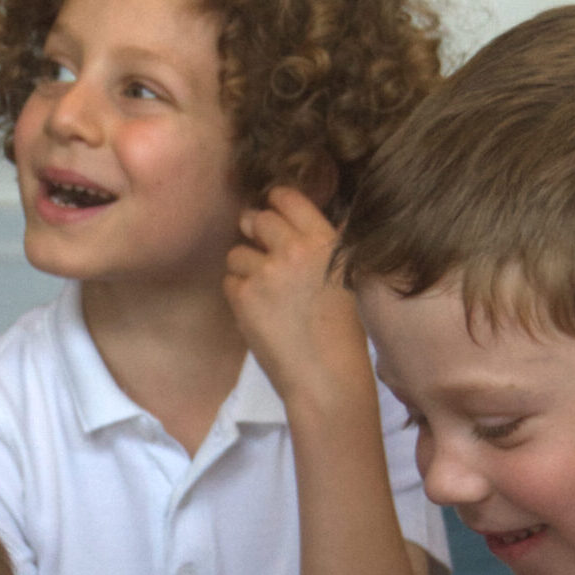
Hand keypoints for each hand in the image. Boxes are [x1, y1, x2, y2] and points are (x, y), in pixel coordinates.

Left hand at [225, 187, 371, 408]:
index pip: (290, 199)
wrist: (325, 375)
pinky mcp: (244, 296)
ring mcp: (266, 271)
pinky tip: (256, 310)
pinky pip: (229, 280)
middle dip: (253, 229)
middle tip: (258, 246)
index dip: (275, 201)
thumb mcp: (346, 278)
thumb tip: (301, 228)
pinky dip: (237, 293)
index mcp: (325, 242)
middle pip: (257, 219)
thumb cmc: (342, 334)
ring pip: (237, 252)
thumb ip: (324, 247)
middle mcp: (294, 249)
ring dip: (244, 266)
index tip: (270, 209)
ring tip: (262, 290)